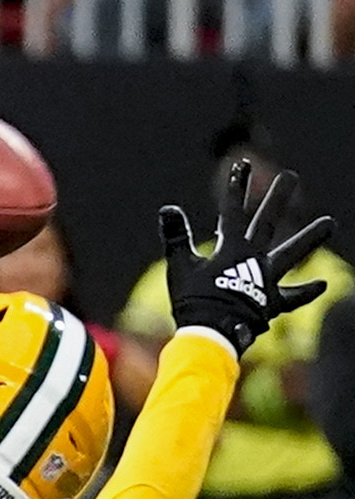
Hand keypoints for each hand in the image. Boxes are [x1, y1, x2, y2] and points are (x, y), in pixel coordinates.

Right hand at [162, 161, 334, 355]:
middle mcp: (253, 258)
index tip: (241, 166)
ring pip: (292, 253)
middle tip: (290, 176)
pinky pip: (293, 296)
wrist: (212, 332)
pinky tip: (322, 283)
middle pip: (268, 222)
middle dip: (277, 198)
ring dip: (311, 237)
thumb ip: (175, 237)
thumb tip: (168, 208)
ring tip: (331, 223)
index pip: (232, 212)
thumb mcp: (179, 267)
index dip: (235, 188)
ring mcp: (266, 279)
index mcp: (230, 248)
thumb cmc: (193, 301)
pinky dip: (306, 291)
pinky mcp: (272, 301)